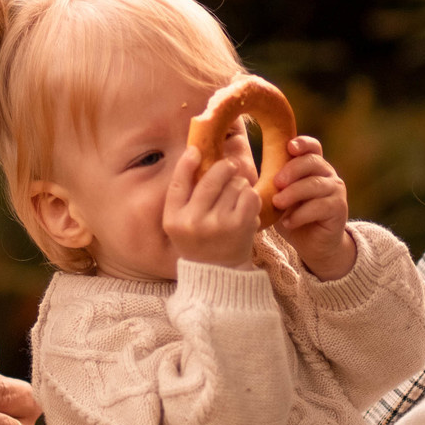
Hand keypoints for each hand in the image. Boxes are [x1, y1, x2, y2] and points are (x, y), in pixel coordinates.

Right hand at [162, 143, 259, 269]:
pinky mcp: (240, 225)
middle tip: (229, 167)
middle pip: (212, 177)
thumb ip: (184, 195)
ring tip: (235, 200)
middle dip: (224, 168)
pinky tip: (245, 207)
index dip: (186, 163)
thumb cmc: (199, 241)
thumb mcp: (180, 223)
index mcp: (173, 219)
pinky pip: (250, 194)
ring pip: (235, 183)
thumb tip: (195, 153)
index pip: (177, 183)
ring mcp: (218, 223)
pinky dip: (250, 196)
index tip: (195, 150)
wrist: (219, 274)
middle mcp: (193, 221)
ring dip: (239, 185)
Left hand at [270, 136, 354, 280]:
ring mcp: (336, 191)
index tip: (288, 148)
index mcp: (313, 166)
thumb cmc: (292, 216)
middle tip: (276, 183)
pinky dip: (301, 214)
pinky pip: (321, 206)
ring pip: (315, 184)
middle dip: (291, 170)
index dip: (302, 143)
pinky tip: (288, 222)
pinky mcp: (339, 209)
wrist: (313, 245)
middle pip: (312, 162)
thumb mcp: (280, 197)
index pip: (312, 147)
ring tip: (278, 203)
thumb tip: (243, 177)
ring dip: (293, 193)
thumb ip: (272, 185)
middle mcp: (327, 174)